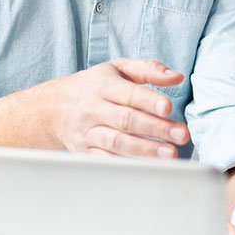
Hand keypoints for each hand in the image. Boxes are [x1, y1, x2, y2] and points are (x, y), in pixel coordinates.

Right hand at [44, 58, 188, 157]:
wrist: (53, 107)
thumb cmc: (93, 86)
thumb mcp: (118, 68)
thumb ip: (148, 69)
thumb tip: (176, 76)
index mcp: (103, 85)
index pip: (128, 93)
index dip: (148, 100)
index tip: (168, 107)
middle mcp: (94, 108)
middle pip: (126, 120)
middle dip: (156, 128)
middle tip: (181, 134)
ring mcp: (88, 131)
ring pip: (117, 142)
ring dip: (145, 149)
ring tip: (169, 153)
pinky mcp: (85, 150)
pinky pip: (106, 159)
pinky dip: (126, 164)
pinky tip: (147, 166)